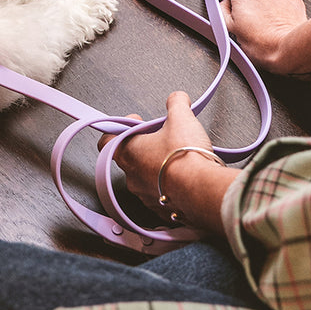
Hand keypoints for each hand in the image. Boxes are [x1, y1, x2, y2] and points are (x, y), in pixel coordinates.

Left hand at [100, 92, 214, 213]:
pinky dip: (170, 186)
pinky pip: (162, 195)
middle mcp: (133, 177)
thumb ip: (176, 103)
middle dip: (145, 146)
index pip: (107, 141)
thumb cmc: (185, 156)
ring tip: (177, 157)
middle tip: (161, 138)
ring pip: (146, 178)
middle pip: (130, 157)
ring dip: (158, 167)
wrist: (204, 190)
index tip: (136, 122)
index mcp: (129, 153)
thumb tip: (178, 98)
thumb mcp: (181, 118)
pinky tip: (185, 177)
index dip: (120, 128)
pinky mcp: (163, 211)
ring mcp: (147, 196)